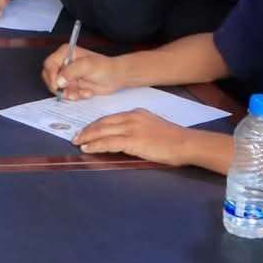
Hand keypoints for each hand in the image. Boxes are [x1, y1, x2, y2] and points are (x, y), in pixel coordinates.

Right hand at [42, 43, 122, 99]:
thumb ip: (70, 72)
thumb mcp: (87, 66)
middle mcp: (64, 63)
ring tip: (82, 93)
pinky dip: (76, 95)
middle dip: (59, 87)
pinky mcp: (72, 85)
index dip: (51, 76)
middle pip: (50, 77)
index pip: (49, 64)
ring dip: (70, 93)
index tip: (57, 86)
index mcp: (65, 53)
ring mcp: (68, 75)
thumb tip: (58, 82)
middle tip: (69, 93)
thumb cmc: (104, 67)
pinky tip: (87, 92)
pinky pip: (67, 93)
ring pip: (58, 88)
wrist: (116, 77)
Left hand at [74, 109, 189, 162]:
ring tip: (78, 142)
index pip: (110, 118)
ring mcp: (131, 128)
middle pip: (103, 122)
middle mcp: (131, 118)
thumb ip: (137, 129)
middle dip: (87, 130)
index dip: (96, 124)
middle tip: (76, 136)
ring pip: (103, 131)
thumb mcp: (152, 127)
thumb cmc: (173, 140)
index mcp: (136, 113)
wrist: (185, 143)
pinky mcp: (133, 140)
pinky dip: (96, 145)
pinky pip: (108, 142)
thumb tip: (123, 139)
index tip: (86, 130)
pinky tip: (88, 148)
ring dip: (88, 137)